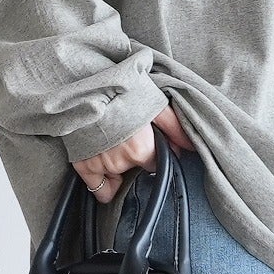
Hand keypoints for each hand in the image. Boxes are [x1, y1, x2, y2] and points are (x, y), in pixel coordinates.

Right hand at [71, 103, 195, 203]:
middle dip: (137, 159)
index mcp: (140, 150)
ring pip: (118, 179)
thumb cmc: (121, 91)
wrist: (85, 84)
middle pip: (136, 170)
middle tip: (131, 139)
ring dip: (120, 168)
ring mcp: (100, 165)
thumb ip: (174, 127)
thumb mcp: (154, 103)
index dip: (155, 154)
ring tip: (116, 146)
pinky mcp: (83, 165)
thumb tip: (191, 146)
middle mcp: (120, 162)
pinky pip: (98, 189)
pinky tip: (106, 170)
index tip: (151, 145)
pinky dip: (103, 183)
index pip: (156, 166)